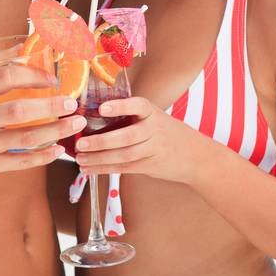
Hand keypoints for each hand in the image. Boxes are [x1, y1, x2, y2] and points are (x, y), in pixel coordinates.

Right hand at [0, 65, 85, 194]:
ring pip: (25, 138)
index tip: (51, 79)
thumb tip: (23, 48)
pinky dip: (43, 156)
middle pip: (19, 110)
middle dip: (51, 106)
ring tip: (74, 123)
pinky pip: (21, 161)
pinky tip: (58, 149)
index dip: (32, 75)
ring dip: (55, 131)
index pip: (4, 78)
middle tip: (71, 103)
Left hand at [73, 96, 203, 184]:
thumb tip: (96, 117)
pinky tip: (90, 169)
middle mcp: (155, 130)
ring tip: (80, 159)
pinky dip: (105, 169)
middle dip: (102, 141)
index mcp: (153, 113)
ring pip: (124, 155)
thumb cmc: (168, 133)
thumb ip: (134, 118)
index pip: (138, 106)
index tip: (102, 108)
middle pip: (127, 136)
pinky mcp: (151, 165)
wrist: (196, 156)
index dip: (121, 106)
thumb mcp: (156, 118)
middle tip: (80, 143)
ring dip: (99, 158)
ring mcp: (154, 149)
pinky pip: (125, 168)